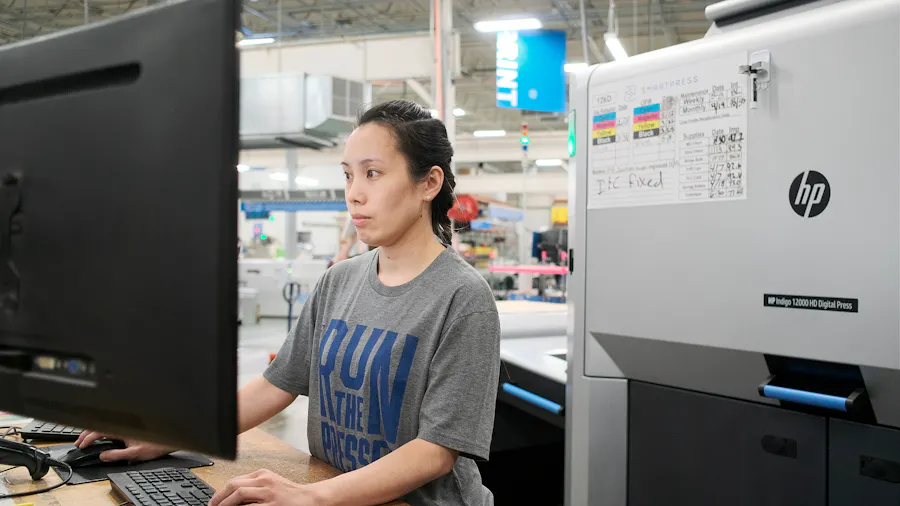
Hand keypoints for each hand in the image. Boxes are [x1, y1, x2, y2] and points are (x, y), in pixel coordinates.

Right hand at [73, 430, 174, 462]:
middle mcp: (123, 423)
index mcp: (122, 428)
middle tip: (78, 443)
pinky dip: (100, 429)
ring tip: (85, 439)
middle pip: (99, 425)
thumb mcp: (135, 453)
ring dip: (92, 430)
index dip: (88, 438)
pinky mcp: (128, 425)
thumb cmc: (155, 444)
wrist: (168, 438)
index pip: (100, 431)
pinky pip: (110, 425)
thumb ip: (117, 454)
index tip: (81, 445)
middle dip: (86, 433)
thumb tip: (102, 456)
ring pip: (104, 423)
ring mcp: (125, 423)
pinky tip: (98, 435)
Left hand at [207, 469, 328, 505]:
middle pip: (234, 485)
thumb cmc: (291, 495)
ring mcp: (269, 494)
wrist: (312, 499)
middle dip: (219, 498)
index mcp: (263, 475)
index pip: (235, 481)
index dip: (220, 492)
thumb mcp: (272, 484)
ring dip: (225, 504)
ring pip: (240, 494)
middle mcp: (265, 481)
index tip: (213, 502)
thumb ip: (255, 487)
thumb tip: (233, 497)